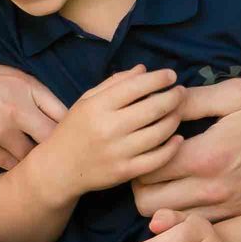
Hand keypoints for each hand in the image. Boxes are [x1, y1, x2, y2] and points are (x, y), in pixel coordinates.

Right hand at [0, 56, 66, 169]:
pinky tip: (17, 171)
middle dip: (59, 149)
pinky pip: (10, 165)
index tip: (71, 136)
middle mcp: (19, 108)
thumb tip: (44, 109)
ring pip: (33, 157)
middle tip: (62, 158)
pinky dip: (14, 168)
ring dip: (36, 162)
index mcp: (25, 85)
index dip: (70, 127)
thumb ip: (24, 90)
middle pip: (54, 138)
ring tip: (41, 169)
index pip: (63, 111)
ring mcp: (1, 131)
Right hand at [38, 64, 183, 196]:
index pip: (135, 87)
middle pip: (152, 109)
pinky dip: (172, 148)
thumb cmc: (74, 130)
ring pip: (158, 133)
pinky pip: (157, 159)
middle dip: (173, 97)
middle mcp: (108, 128)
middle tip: (181, 92)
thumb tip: (143, 70)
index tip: (171, 76)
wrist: (59, 169)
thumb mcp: (86, 101)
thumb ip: (114, 83)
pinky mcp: (125, 172)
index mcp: (97, 107)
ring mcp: (117, 152)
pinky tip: (177, 138)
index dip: (158, 79)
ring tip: (178, 112)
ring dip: (174, 119)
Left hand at [131, 79, 240, 220]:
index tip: (145, 138)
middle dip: (139, 181)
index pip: (146, 169)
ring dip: (158, 199)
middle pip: (146, 204)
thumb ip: (195, 99)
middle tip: (148, 158)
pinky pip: (194, 222)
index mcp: (205, 157)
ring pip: (168, 219)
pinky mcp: (235, 215)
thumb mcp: (238, 94)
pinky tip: (190, 184)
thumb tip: (164, 101)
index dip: (138, 153)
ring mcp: (223, 207)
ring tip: (166, 173)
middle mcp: (210, 190)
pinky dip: (182, 209)